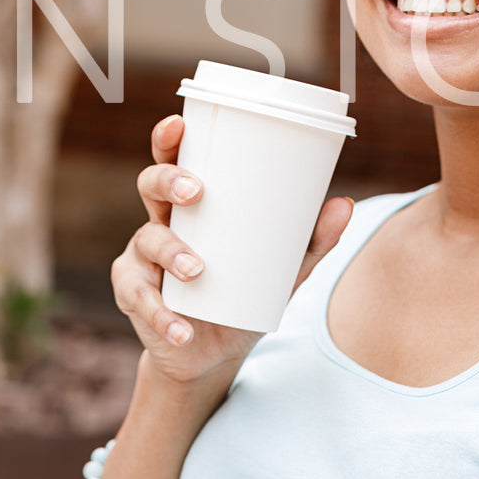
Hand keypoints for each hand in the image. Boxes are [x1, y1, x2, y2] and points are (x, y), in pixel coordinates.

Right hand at [111, 114, 353, 385]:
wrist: (213, 354)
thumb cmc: (243, 294)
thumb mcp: (283, 268)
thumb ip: (312, 240)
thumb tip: (344, 204)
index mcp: (190, 204)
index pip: (173, 159)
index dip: (169, 139)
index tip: (179, 123)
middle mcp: (161, 222)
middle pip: (150, 185)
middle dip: (168, 181)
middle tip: (196, 192)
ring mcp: (142, 259)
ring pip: (147, 241)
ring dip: (171, 252)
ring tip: (198, 269)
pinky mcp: (134, 296)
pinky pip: (141, 299)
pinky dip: (163, 316)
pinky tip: (182, 328)